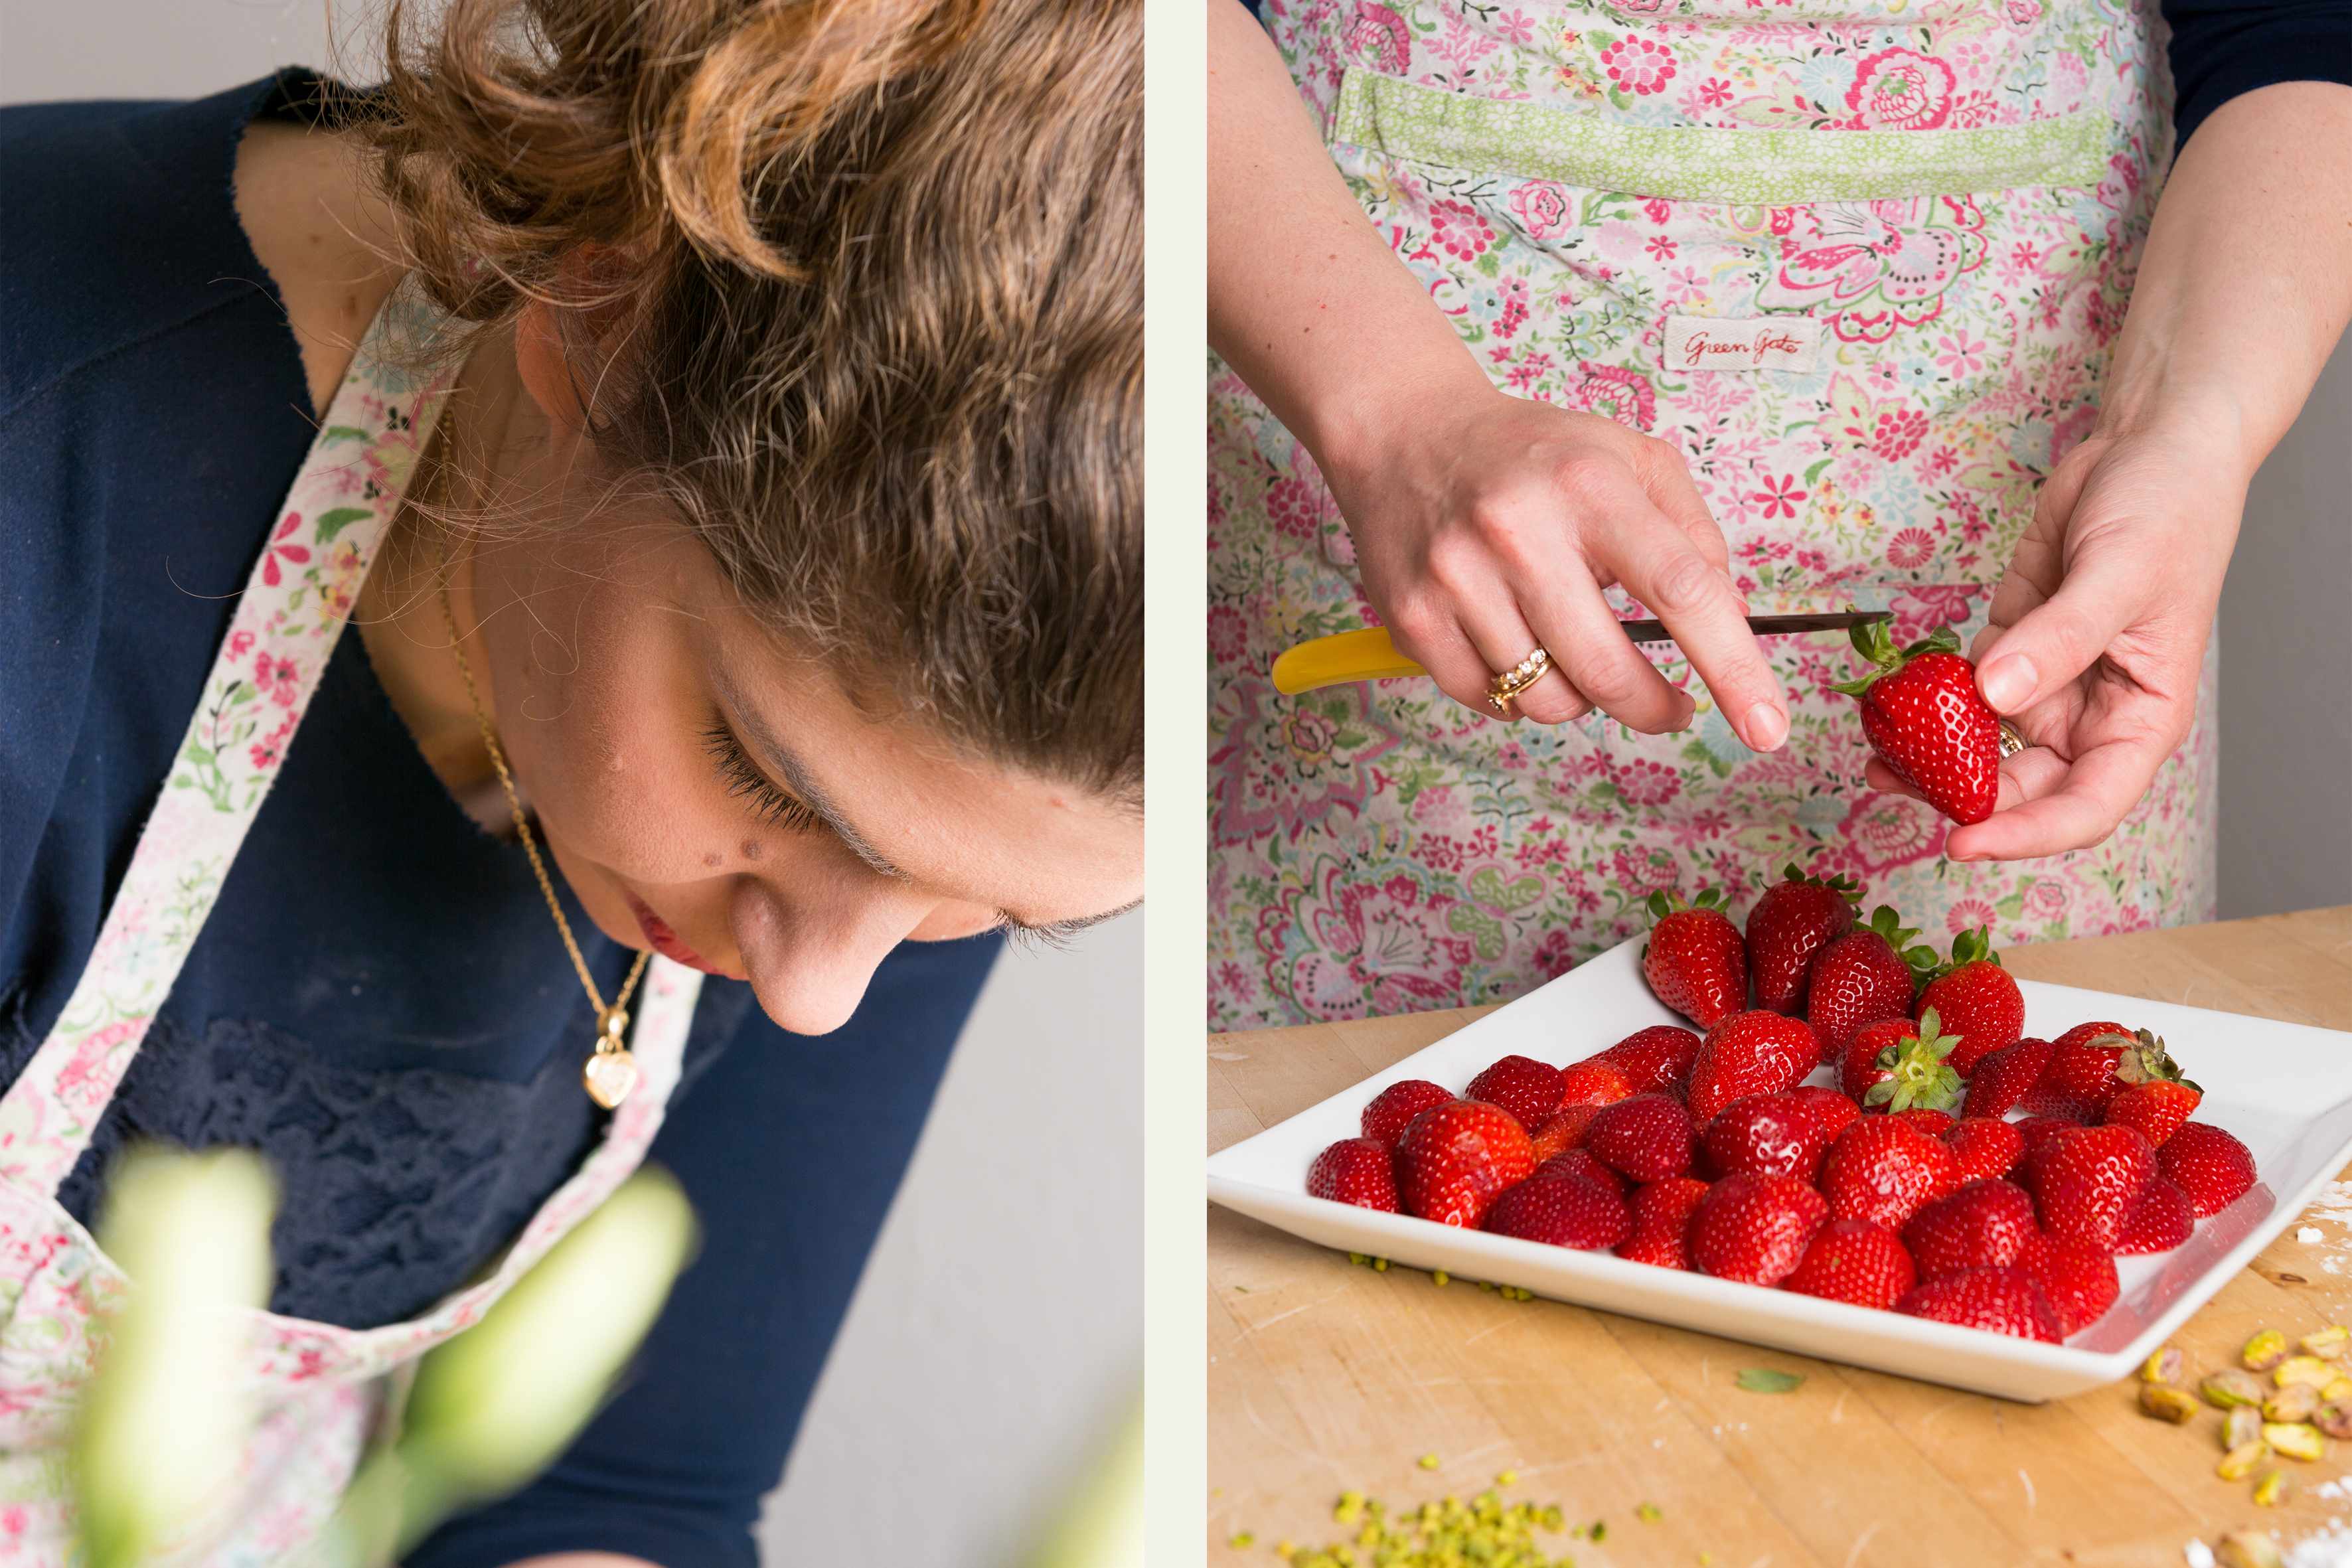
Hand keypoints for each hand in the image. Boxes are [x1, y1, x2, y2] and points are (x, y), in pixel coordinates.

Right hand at [1322, 385, 1790, 746]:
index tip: (1767, 727)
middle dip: (1653, 707)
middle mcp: (1519, 533)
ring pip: (1547, 701)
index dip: (1734, 668)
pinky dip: (1518, 696)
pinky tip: (1517, 648)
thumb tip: (1728, 621)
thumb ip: (1692, 534)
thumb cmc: (1529, 453)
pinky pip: (1490, 702)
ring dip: (1578, 697)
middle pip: (1609, 671)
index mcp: (1589, 487)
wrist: (1402, 432)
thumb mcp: (1628, 458)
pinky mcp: (1413, 620)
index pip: (1681, 590)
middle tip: (1670, 706)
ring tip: (1570, 648)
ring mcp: (1458, 580)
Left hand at [1864, 415, 2243, 859]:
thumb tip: (1998, 695)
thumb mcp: (2122, 576)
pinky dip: (1925, 706)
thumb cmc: (2170, 513)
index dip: (2026, 834)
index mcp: (2141, 718)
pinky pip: (1961, 693)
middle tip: (1890, 786)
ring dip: (1932, 759)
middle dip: (1959, 798)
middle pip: (2022, 786)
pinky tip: (1886, 706)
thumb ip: (2060, 639)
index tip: (1963, 842)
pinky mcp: (2009, 646)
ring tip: (1875, 757)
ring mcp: (2046, 683)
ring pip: (1983, 746)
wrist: (2148, 450)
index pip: (2087, 806)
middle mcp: (2092, 713)